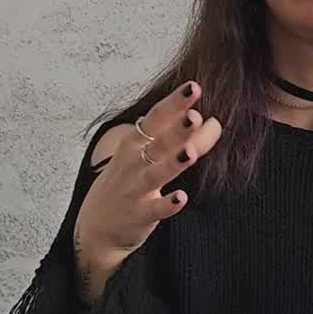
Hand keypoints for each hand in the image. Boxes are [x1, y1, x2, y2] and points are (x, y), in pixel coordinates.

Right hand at [74, 80, 221, 263]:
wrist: (97, 226)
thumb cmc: (130, 181)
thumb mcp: (152, 155)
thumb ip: (186, 138)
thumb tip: (215, 121)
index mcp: (135, 141)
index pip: (157, 117)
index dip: (175, 103)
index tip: (194, 87)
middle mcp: (133, 162)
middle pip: (158, 142)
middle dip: (176, 129)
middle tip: (195, 116)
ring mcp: (134, 189)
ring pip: (155, 174)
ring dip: (172, 163)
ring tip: (190, 153)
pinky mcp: (139, 214)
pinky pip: (155, 209)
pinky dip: (167, 204)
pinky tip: (181, 198)